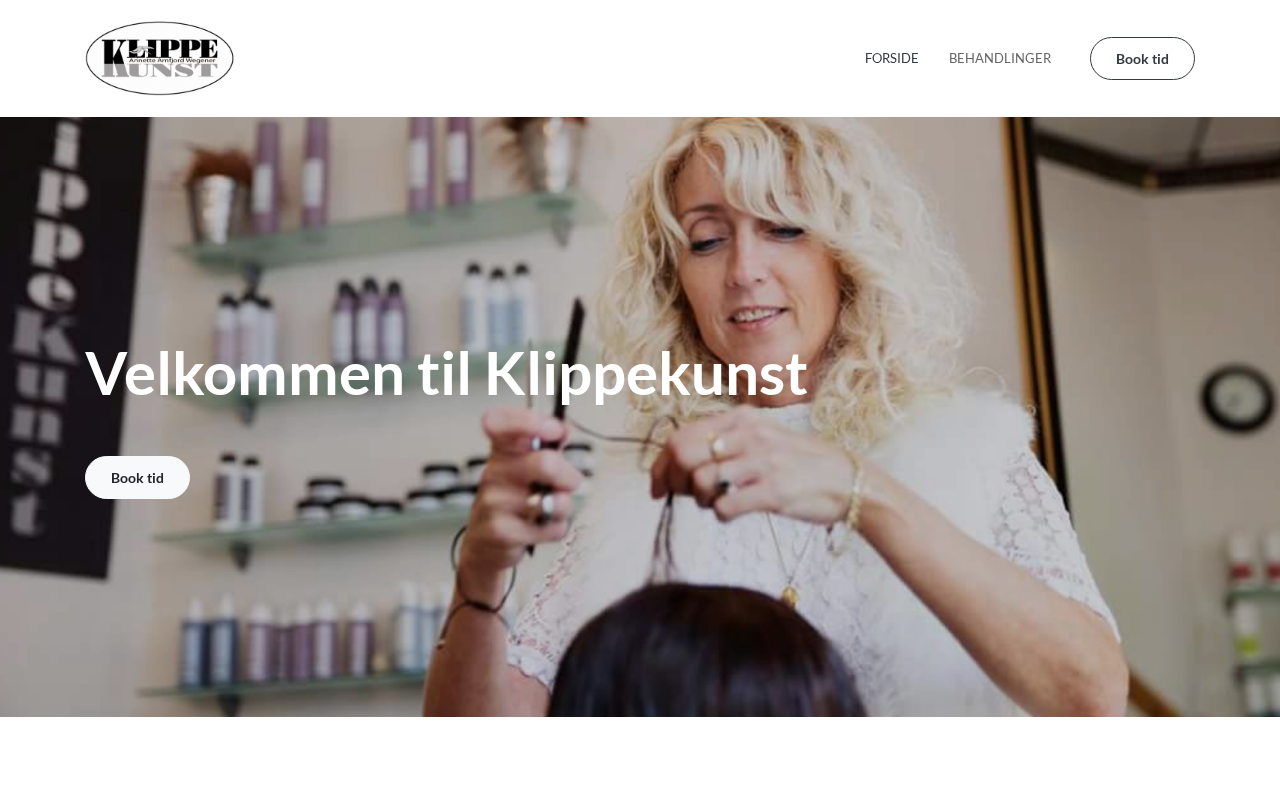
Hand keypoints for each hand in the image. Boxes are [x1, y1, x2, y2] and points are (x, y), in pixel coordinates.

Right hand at [458, 408, 582, 599]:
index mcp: (500, 451)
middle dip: (568, 476)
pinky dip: (555, 529)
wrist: (484, 545)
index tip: (555, 431)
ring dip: (563, 506)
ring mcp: (493, 503)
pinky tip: (541, 528)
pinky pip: (550, 529)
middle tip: (571, 483)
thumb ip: (547, 446)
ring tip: (552, 509)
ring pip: (552, 501)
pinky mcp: (501, 533)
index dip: (530, 421)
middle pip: (545, 463)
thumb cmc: (511, 500)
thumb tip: (565, 427)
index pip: (498, 422)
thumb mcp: (525, 467)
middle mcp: (493, 473)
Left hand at [649, 406, 859, 526]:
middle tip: (678, 497)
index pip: (681, 437)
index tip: (655, 485)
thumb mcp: (763, 439)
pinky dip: (721, 515)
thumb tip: (681, 465)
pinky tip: (734, 513)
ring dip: (701, 500)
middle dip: (671, 482)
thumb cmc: (802, 464)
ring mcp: (762, 463)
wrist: (851, 481)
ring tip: (717, 503)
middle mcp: (749, 436)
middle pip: (684, 456)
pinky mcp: (773, 492)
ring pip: (701, 482)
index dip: (660, 464)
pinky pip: (725, 507)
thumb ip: (726, 444)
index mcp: (742, 420)